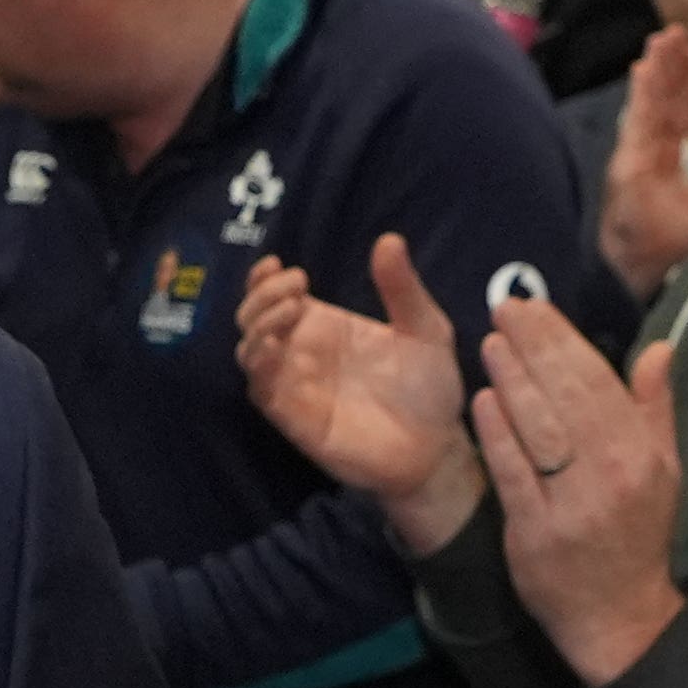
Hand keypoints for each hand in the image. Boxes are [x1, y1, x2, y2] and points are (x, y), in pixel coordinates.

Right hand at [234, 232, 482, 548]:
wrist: (438, 448)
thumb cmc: (430, 388)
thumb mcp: (425, 328)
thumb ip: (402, 288)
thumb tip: (389, 239)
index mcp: (325, 326)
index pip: (276, 297)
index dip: (264, 279)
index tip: (278, 265)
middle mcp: (302, 353)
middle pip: (253, 318)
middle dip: (261, 297)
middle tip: (295, 288)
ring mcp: (296, 386)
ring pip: (249, 351)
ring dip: (257, 325)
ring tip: (290, 312)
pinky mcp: (294, 418)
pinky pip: (261, 390)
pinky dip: (259, 365)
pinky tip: (277, 346)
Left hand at [471, 290, 685, 684]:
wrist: (622, 619)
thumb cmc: (639, 536)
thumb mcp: (666, 472)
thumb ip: (656, 408)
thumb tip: (660, 347)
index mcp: (641, 454)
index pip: (598, 382)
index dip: (563, 340)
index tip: (535, 307)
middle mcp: (610, 474)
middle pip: (566, 397)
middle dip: (533, 346)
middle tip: (504, 307)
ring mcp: (572, 505)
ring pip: (538, 429)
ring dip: (512, 381)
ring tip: (491, 342)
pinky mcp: (536, 533)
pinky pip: (513, 474)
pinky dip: (496, 434)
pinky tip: (482, 401)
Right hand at [598, 23, 687, 294]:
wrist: (635, 265)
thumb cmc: (662, 241)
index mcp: (664, 156)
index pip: (677, 113)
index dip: (684, 83)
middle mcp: (647, 149)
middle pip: (661, 100)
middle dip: (669, 66)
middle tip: (678, 32)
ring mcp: (635, 152)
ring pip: (647, 104)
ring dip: (655, 71)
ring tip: (662, 39)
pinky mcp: (628, 160)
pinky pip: (637, 122)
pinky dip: (641, 96)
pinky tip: (643, 70)